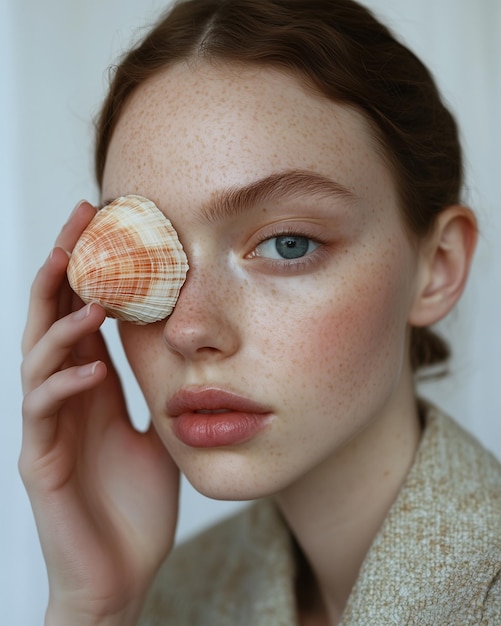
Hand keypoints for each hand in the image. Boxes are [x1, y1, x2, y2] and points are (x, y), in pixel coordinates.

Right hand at [20, 201, 178, 625]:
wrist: (121, 571)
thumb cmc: (135, 502)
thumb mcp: (153, 430)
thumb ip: (151, 389)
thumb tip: (171, 346)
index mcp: (92, 384)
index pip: (82, 313)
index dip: (90, 268)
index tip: (107, 224)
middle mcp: (64, 394)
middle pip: (52, 317)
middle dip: (64, 268)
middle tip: (81, 222)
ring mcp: (47, 426)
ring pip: (38, 357)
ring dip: (63, 323)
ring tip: (94, 295)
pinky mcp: (39, 460)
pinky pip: (44, 411)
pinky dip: (65, 383)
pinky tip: (91, 369)